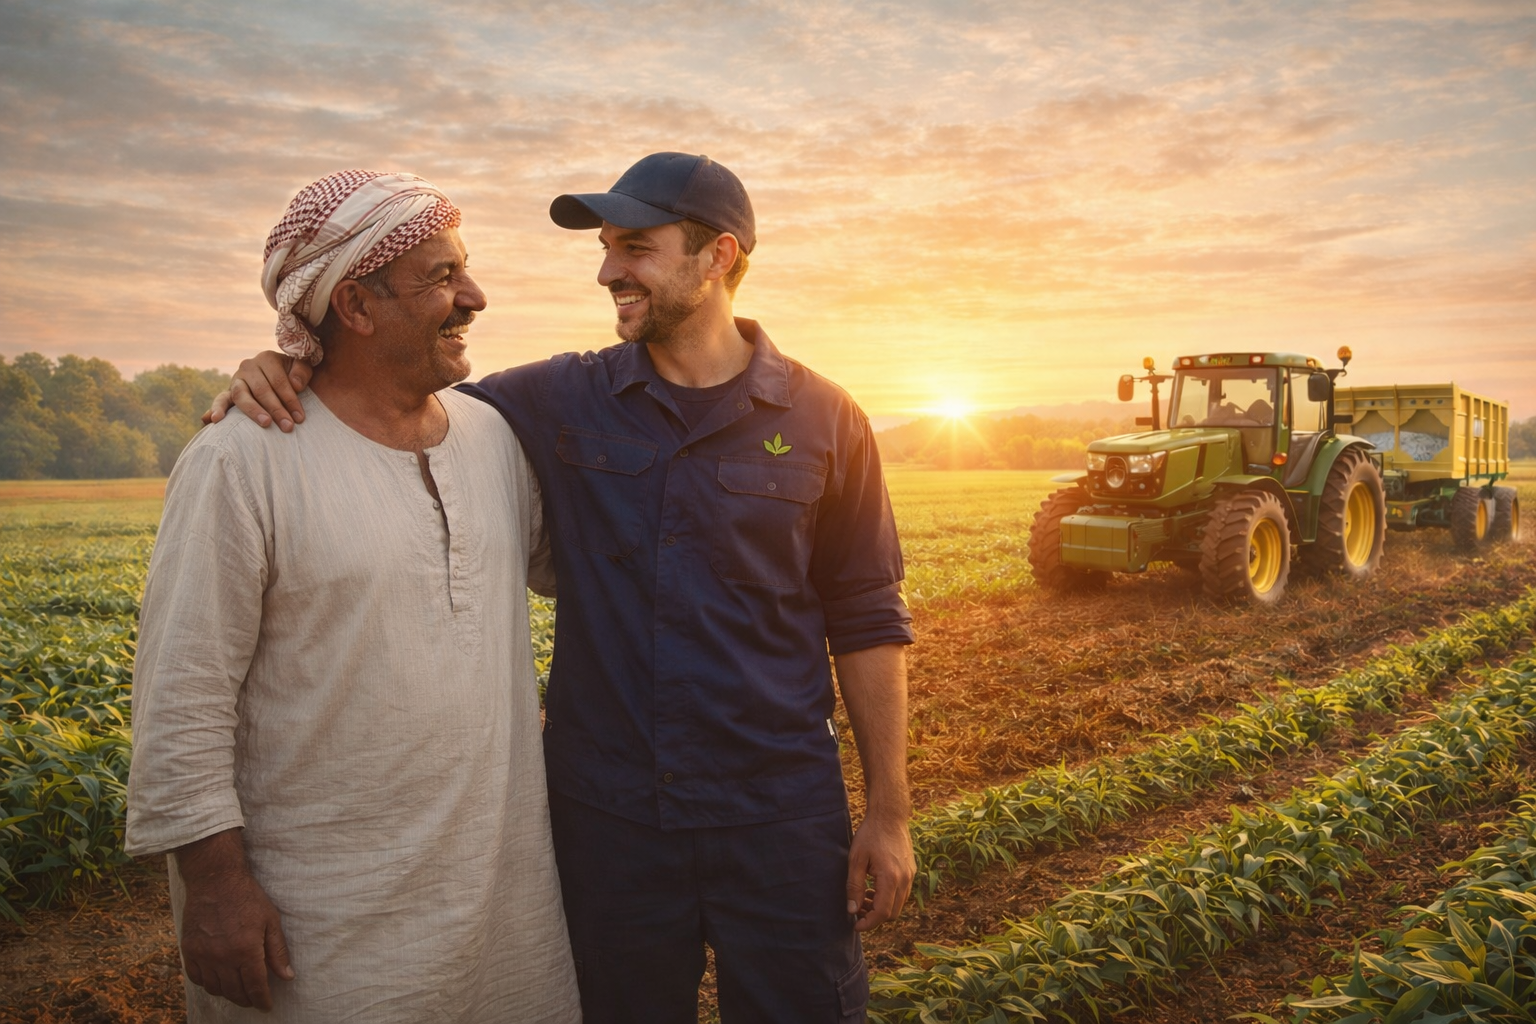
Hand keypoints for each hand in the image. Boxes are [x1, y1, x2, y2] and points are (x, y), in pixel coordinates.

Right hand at [175, 830, 295, 1010]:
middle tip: (254, 999)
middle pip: (234, 991)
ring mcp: (203, 954)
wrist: (215, 879)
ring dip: (228, 994)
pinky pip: (196, 978)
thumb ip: (278, 951)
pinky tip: (217, 980)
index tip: (267, 1006)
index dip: (262, 1000)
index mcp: (246, 950)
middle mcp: (222, 957)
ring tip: (238, 990)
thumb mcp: (270, 920)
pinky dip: (208, 984)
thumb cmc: (248, 897)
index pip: (255, 986)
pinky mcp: (188, 949)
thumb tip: (287, 977)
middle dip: (246, 999)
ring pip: (215, 988)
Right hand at [203, 352, 312, 431]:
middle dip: (276, 410)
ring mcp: (236, 379)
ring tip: (265, 423)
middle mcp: (249, 367)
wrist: (278, 375)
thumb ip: (302, 372)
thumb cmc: (293, 374)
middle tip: (288, 426)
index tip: (299, 417)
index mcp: (267, 358)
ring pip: (241, 395)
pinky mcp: (228, 392)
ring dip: (253, 411)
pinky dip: (216, 409)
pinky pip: (221, 400)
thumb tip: (296, 385)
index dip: (290, 399)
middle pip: (262, 390)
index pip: (279, 381)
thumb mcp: (301, 368)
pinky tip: (212, 420)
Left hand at [845, 812, 914, 931]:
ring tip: (862, 898)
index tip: (855, 925)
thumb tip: (851, 910)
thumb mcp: (856, 859)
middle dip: (874, 917)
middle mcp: (905, 880)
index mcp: (891, 878)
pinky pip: (901, 893)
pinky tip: (872, 888)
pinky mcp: (911, 871)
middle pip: (892, 913)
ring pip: (898, 904)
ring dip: (881, 907)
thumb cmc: (870, 835)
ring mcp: (910, 876)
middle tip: (856, 910)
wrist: (889, 816)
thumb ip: (853, 887)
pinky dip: (888, 897)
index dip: (868, 923)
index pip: (882, 913)